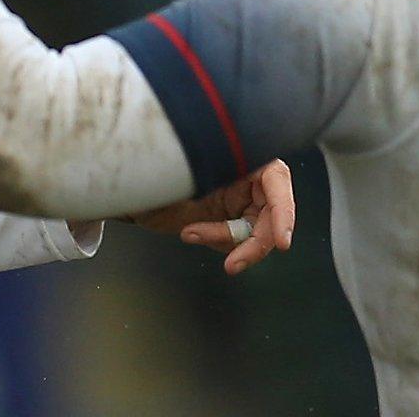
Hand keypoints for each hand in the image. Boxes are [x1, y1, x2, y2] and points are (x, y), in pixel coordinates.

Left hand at [123, 159, 294, 275]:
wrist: (134, 183)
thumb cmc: (155, 163)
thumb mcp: (177, 168)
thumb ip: (205, 175)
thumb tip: (225, 178)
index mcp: (244, 152)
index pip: (277, 182)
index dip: (284, 213)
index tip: (282, 243)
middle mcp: (249, 174)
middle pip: (271, 217)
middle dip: (252, 244)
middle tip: (232, 265)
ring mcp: (241, 197)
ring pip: (254, 233)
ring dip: (225, 241)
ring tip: (189, 233)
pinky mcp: (231, 217)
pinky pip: (235, 240)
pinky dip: (216, 240)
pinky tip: (190, 232)